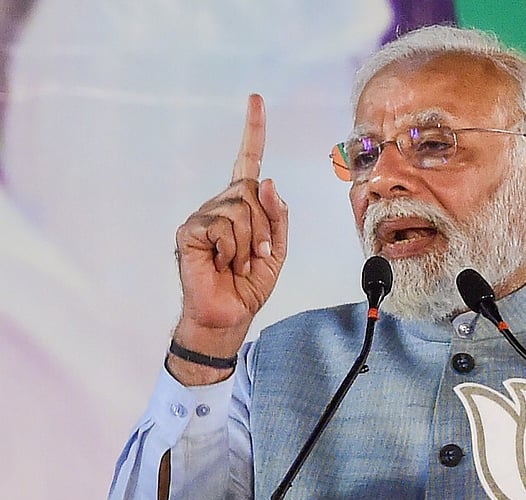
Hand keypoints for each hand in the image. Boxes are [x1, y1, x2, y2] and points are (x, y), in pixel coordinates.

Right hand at [169, 94, 287, 383]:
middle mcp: (220, 205)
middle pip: (252, 192)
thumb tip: (266, 180)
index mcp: (242, 206)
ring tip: (238, 263)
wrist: (228, 315)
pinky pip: (223, 225)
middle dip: (264, 228)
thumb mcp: (277, 248)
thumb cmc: (249, 283)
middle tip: (255, 256)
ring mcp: (203, 216)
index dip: (253, 131)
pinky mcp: (189, 231)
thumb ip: (277, 214)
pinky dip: (232, 248)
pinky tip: (222, 263)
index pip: (247, 161)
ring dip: (249, 242)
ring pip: (240, 209)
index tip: (256, 99)